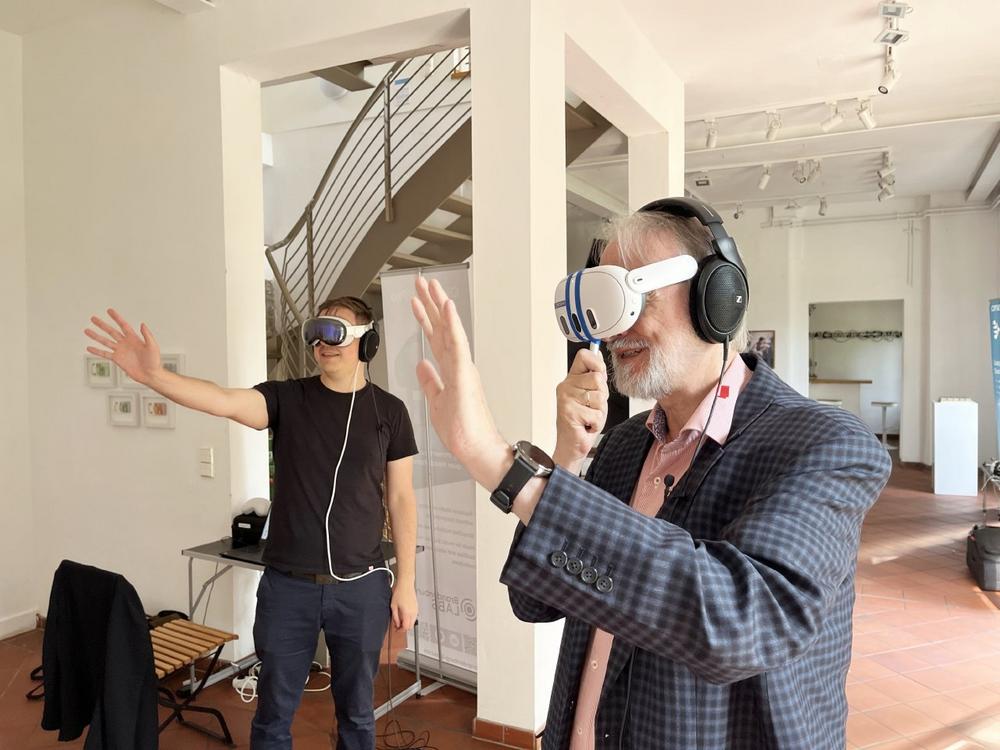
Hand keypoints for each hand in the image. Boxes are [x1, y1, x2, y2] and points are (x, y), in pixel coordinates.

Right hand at [84, 309, 161, 384]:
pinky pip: (105, 354)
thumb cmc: (154, 361)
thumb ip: (147, 335)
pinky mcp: (117, 359)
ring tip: (87, 330)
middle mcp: (125, 343)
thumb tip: (142, 324)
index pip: (123, 325)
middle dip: (102, 324)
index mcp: (134, 338)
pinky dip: (97, 351)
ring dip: (96, 336)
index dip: (116, 318)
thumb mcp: (152, 346)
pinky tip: (89, 348)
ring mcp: (120, 351)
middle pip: (111, 331)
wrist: (150, 374)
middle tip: (93, 318)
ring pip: (105, 341)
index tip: (109, 311)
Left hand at [391, 583, 417, 632]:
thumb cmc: (400, 592)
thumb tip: (396, 623)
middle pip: (411, 626)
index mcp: (407, 613)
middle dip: (404, 628)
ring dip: (407, 623)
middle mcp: (413, 612)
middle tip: (398, 626)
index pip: (406, 627)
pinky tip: (404, 615)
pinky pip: (414, 616)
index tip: (396, 629)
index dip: (400, 630)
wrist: (406, 585)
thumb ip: (395, 617)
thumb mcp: (393, 606)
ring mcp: (416, 610)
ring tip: (400, 620)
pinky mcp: (416, 607)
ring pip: (413, 622)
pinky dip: (409, 618)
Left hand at [411, 277, 509, 487]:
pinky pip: (457, 344)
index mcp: (452, 370)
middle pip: (442, 327)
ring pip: (449, 329)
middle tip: (422, 282)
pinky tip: (447, 307)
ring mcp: (462, 367)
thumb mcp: (436, 403)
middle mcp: (458, 364)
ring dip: (439, 306)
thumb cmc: (462, 431)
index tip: (416, 301)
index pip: (435, 338)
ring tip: (430, 286)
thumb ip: (430, 382)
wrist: (475, 448)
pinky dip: (452, 324)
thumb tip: (422, 366)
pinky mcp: (464, 374)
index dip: (425, 318)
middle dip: (430, 303)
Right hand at [553, 349, 608, 470]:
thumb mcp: (593, 396)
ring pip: (599, 396)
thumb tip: (599, 356)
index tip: (599, 374)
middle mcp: (566, 386)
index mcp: (571, 379)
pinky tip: (585, 425)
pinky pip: (597, 413)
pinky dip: (596, 423)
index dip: (597, 363)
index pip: (584, 356)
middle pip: (597, 378)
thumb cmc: (582, 422)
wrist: (571, 445)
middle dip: (602, 396)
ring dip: (599, 411)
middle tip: (591, 407)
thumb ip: (595, 378)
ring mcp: (566, 398)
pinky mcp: (570, 412)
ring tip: (588, 416)